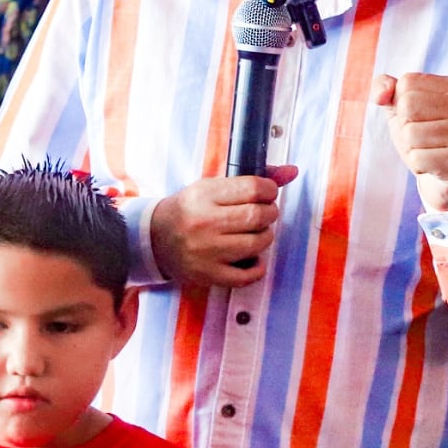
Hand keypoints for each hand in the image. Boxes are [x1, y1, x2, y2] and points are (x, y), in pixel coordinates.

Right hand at [150, 167, 296, 285]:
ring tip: (256, 233)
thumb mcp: (213, 188)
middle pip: (258, 216)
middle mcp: (203, 222)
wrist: (154, 240)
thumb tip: (292, 171)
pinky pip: (246, 276)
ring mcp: (205, 251)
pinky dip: (257, 267)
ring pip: (257, 243)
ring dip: (265, 237)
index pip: (253, 188)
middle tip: (264, 214)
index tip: (267, 193)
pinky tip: (251, 258)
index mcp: (203, 195)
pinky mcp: (207, 275)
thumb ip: (252, 180)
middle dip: (270, 213)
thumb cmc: (189, 210)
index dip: (269, 190)